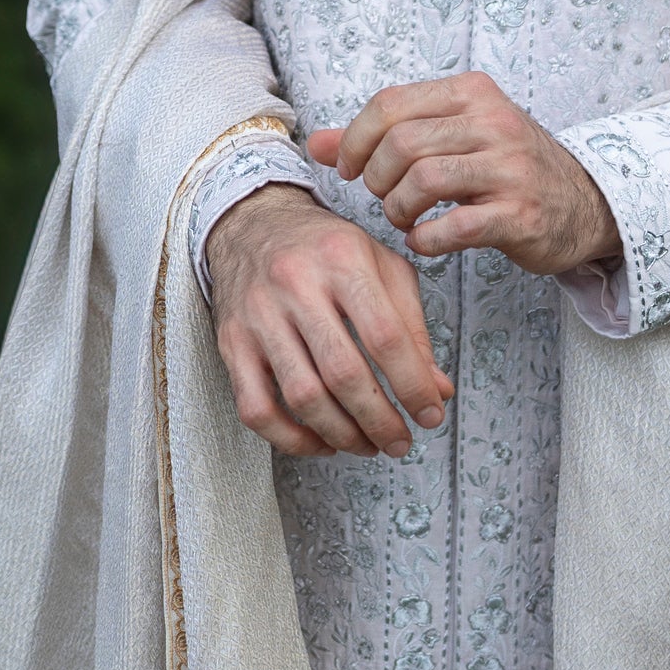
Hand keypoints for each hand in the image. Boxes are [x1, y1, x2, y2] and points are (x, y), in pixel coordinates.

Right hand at [206, 185, 454, 458]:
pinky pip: (256, 408)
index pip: (385, 336)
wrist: (252, 224)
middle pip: (343, 373)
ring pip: (302, 396)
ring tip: (369, 444)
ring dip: (343, 434)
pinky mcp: (232, 343)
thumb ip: (413, 326)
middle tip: (401, 442)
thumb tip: (438, 389)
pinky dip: (291, 439)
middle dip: (380, 420)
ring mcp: (258, 316)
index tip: (431, 414)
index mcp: (343, 259)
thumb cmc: (325, 248)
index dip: (413, 385)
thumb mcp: (381, 266)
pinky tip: (321, 442)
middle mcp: (296, 284)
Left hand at [308, 75, 622, 277]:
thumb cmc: (505, 166)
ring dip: (398, 208)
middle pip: (401, 143)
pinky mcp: (520, 215)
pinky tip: (426, 240)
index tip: (350, 169)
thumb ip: (382, 135)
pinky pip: (454, 227)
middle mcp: (493, 123)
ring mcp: (510, 169)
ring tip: (404, 218)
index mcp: (471, 92)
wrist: (585, 202)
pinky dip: (426, 239)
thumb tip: (315, 144)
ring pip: (423, 180)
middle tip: (383, 197)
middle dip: (377, 178)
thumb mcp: (450, 135)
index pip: (390, 103)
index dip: (356, 139)